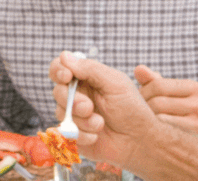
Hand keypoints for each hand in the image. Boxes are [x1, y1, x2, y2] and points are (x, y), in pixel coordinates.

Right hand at [48, 53, 169, 168]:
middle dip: (72, 100)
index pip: (61, 68)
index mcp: (86, 79)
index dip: (58, 70)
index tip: (66, 76)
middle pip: (58, 91)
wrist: (139, 140)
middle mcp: (77, 95)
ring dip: (81, 120)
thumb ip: (90, 68)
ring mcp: (74, 115)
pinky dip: (81, 135)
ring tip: (100, 124)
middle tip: (88, 107)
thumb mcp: (116, 83)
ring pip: (60, 113)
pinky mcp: (73, 134)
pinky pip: (64, 134)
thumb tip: (64, 56)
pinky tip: (96, 136)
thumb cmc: (132, 109)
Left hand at [135, 65, 197, 136]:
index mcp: (197, 88)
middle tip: (136, 114)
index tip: (136, 100)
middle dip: (143, 107)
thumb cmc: (179, 112)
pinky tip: (150, 132)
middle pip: (158, 102)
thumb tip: (138, 69)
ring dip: (146, 120)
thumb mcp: (169, 94)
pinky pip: (164, 132)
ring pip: (159, 117)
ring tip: (142, 122)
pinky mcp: (194, 139)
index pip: (158, 85)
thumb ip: (152, 81)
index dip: (143, 92)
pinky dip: (154, 131)